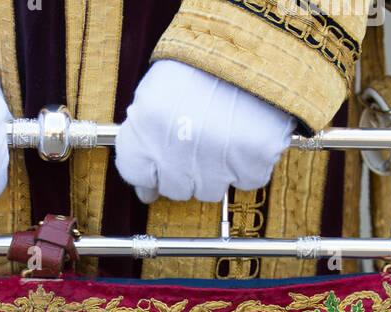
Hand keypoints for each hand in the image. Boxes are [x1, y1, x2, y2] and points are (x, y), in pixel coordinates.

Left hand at [115, 60, 293, 202]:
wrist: (255, 42)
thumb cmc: (203, 63)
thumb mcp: (160, 88)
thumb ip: (145, 138)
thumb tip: (147, 190)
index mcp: (146, 126)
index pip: (135, 172)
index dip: (150, 171)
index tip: (160, 167)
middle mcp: (176, 151)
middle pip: (175, 188)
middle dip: (185, 171)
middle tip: (200, 140)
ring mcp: (215, 160)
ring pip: (210, 191)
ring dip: (217, 170)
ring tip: (225, 132)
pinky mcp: (253, 161)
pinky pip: (247, 180)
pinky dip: (250, 164)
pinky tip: (247, 135)